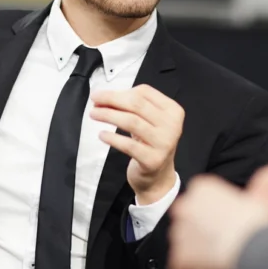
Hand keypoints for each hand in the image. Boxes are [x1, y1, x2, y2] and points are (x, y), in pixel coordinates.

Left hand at [90, 84, 182, 204]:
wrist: (159, 176)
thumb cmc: (150, 143)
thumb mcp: (148, 121)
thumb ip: (133, 106)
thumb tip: (105, 97)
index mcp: (172, 110)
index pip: (144, 93)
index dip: (119, 92)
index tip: (101, 95)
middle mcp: (172, 125)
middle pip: (137, 105)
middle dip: (112, 100)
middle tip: (94, 100)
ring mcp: (164, 143)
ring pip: (132, 122)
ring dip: (109, 115)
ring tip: (94, 114)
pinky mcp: (153, 160)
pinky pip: (129, 145)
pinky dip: (113, 138)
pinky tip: (102, 135)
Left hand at [167, 175, 267, 268]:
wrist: (255, 247)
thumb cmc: (258, 224)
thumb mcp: (250, 201)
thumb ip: (231, 206)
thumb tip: (234, 217)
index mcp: (201, 188)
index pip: (197, 201)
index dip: (212, 217)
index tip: (224, 226)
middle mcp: (185, 207)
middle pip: (187, 222)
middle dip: (200, 235)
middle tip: (221, 245)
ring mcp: (180, 233)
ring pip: (184, 246)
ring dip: (197, 255)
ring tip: (220, 261)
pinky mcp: (179, 259)